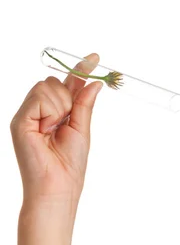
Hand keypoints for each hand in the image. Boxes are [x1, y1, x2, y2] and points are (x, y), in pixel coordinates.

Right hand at [10, 53, 102, 210]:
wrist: (57, 187)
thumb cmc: (69, 166)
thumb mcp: (82, 130)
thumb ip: (84, 105)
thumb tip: (95, 83)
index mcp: (55, 114)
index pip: (67, 85)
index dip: (80, 70)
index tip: (95, 57)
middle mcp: (39, 111)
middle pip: (55, 81)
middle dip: (68, 98)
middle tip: (66, 123)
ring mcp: (27, 114)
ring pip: (48, 85)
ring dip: (60, 107)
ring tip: (55, 130)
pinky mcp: (19, 119)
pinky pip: (39, 96)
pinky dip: (50, 111)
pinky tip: (47, 129)